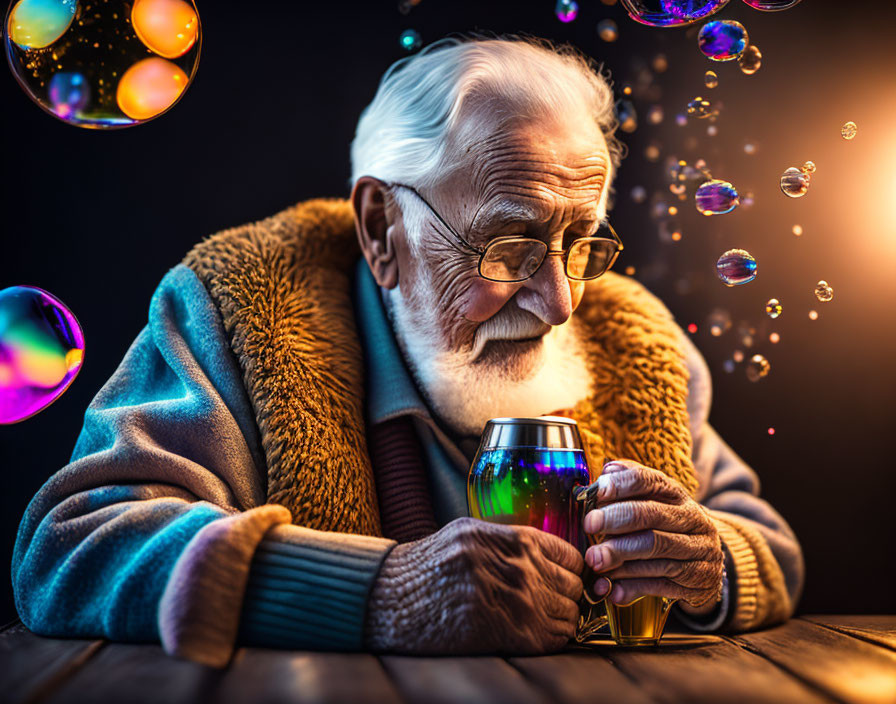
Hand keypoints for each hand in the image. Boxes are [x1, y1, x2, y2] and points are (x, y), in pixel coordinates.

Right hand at [364, 517, 583, 653]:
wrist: (394, 599)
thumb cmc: (428, 566)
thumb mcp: (472, 534)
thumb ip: (511, 541)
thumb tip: (549, 555)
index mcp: (515, 539)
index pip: (571, 556)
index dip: (567, 570)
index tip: (558, 580)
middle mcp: (522, 567)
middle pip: (574, 586)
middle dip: (564, 596)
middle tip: (546, 603)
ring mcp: (520, 602)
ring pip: (568, 615)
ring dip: (557, 620)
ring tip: (534, 621)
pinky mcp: (513, 635)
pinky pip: (554, 640)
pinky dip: (548, 640)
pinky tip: (527, 635)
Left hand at [583, 460, 723, 608]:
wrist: (707, 564)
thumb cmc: (666, 529)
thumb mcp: (654, 504)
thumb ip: (629, 488)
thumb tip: (607, 470)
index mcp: (676, 495)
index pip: (650, 481)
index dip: (622, 484)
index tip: (596, 491)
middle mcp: (692, 519)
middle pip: (651, 514)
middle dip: (615, 518)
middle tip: (588, 525)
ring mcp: (699, 550)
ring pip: (655, 548)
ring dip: (620, 554)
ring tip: (594, 560)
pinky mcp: (698, 580)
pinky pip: (662, 583)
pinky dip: (633, 587)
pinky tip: (612, 590)